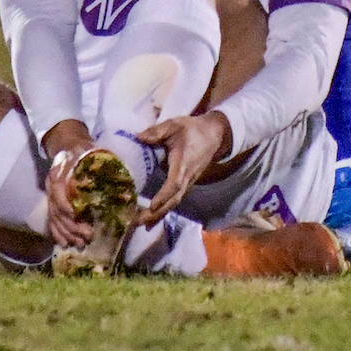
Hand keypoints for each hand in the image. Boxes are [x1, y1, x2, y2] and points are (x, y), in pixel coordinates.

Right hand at [42, 120, 95, 248]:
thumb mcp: (91, 149)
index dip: (65, 206)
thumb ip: (101, 161)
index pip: (57, 192)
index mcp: (59, 173)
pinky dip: (58, 234)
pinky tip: (66, 243)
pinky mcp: (53, 203)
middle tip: (88, 236)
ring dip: (67, 233)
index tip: (76, 216)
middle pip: (57, 211)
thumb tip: (120, 175)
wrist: (67, 146)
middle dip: (72, 226)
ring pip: (55, 219)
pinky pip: (52, 221)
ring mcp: (51, 196)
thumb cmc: (82, 149)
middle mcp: (52, 186)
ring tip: (81, 243)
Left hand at [134, 111, 231, 226]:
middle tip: (137, 222)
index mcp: (183, 163)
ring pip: (174, 203)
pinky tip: (149, 220)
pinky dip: (162, 211)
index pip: (175, 183)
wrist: (213, 135)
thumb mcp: (174, 125)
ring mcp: (187, 183)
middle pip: (173, 200)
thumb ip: (157, 131)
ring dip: (158, 216)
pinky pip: (174, 201)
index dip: (164, 195)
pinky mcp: (185, 185)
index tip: (152, 205)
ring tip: (140, 224)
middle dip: (157, 213)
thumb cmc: (192, 130)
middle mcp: (187, 178)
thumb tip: (138, 137)